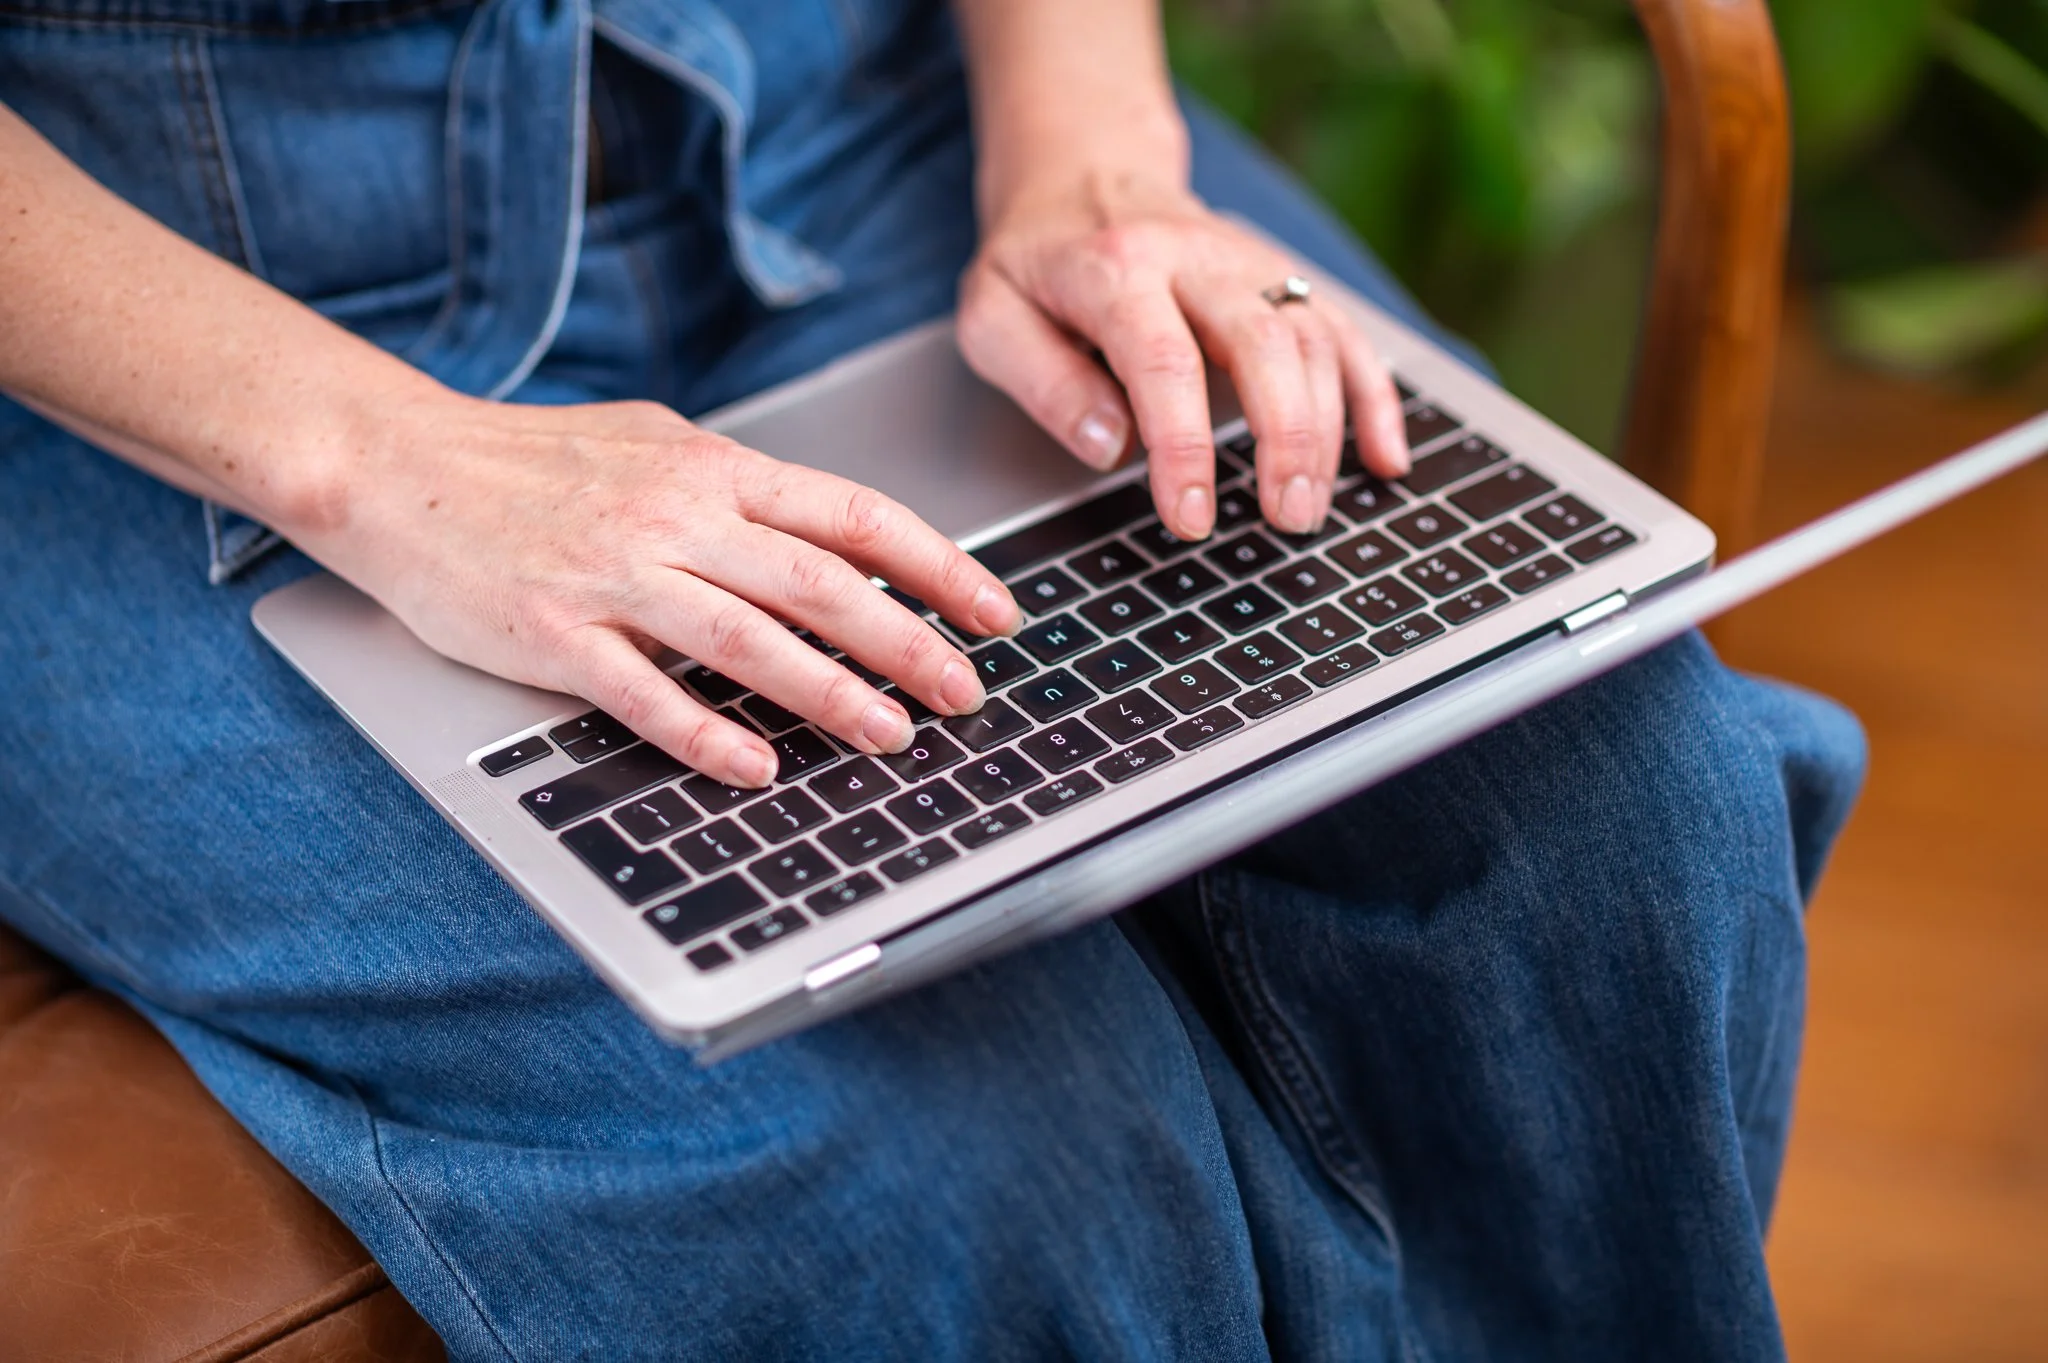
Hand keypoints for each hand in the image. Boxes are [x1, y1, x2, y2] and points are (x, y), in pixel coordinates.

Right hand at [293, 395, 1019, 787]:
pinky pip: (642, 692)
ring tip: (891, 736)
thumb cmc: (529, 460)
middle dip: (907, 642)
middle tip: (966, 692)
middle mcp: (674, 516)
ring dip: (828, 692)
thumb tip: (828, 535)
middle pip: (820, 582)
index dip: (936, 565)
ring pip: (746, 637)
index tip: (994, 610)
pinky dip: (704, 732)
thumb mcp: (652, 445)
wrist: (394, 462)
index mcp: (711, 468)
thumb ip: (737, 488)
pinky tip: (757, 767)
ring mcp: (612, 574)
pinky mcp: (552, 633)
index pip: (853, 513)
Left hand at [957, 173, 1409, 541]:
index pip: (1162, 360)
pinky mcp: (1282, 279)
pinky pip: (1345, 331)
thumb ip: (1042, 382)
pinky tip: (1385, 457)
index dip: (1183, 447)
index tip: (1191, 518)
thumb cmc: (1035, 264)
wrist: (1082, 172)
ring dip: (1327, 430)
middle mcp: (1195, 257)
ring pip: (1312, 338)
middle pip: (1264, 341)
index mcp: (1115, 269)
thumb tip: (1109, 445)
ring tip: (1307, 509)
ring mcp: (1249, 264)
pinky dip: (1375, 395)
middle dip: (1285, 437)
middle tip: (1283, 518)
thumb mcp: (991, 317)